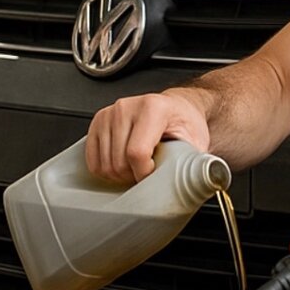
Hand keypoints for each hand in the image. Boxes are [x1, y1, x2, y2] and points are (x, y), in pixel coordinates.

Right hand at [84, 87, 212, 183]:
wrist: (177, 108)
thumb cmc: (185, 122)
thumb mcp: (197, 140)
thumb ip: (193, 161)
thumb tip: (196, 181)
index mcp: (154, 108)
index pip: (137, 152)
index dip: (144, 173)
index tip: (154, 176)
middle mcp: (128, 107)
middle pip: (118, 161)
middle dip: (132, 176)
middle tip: (147, 173)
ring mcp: (110, 113)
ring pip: (104, 164)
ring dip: (119, 175)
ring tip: (136, 167)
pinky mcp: (98, 121)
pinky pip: (92, 160)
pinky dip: (106, 170)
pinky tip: (123, 164)